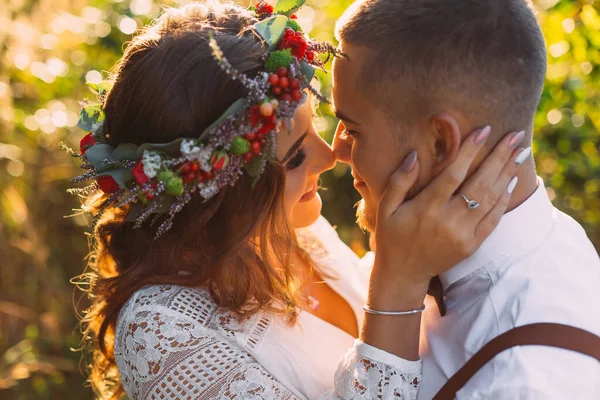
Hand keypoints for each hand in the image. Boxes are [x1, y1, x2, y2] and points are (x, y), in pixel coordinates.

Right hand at [373, 126, 526, 293]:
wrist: (403, 274)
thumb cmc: (391, 236)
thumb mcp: (385, 208)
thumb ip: (399, 181)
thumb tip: (414, 155)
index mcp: (425, 208)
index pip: (452, 174)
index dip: (469, 151)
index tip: (484, 130)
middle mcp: (447, 221)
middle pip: (480, 184)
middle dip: (499, 157)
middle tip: (515, 135)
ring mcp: (463, 235)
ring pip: (491, 200)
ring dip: (508, 174)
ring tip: (520, 152)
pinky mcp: (472, 245)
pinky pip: (494, 219)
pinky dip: (504, 199)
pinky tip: (511, 180)